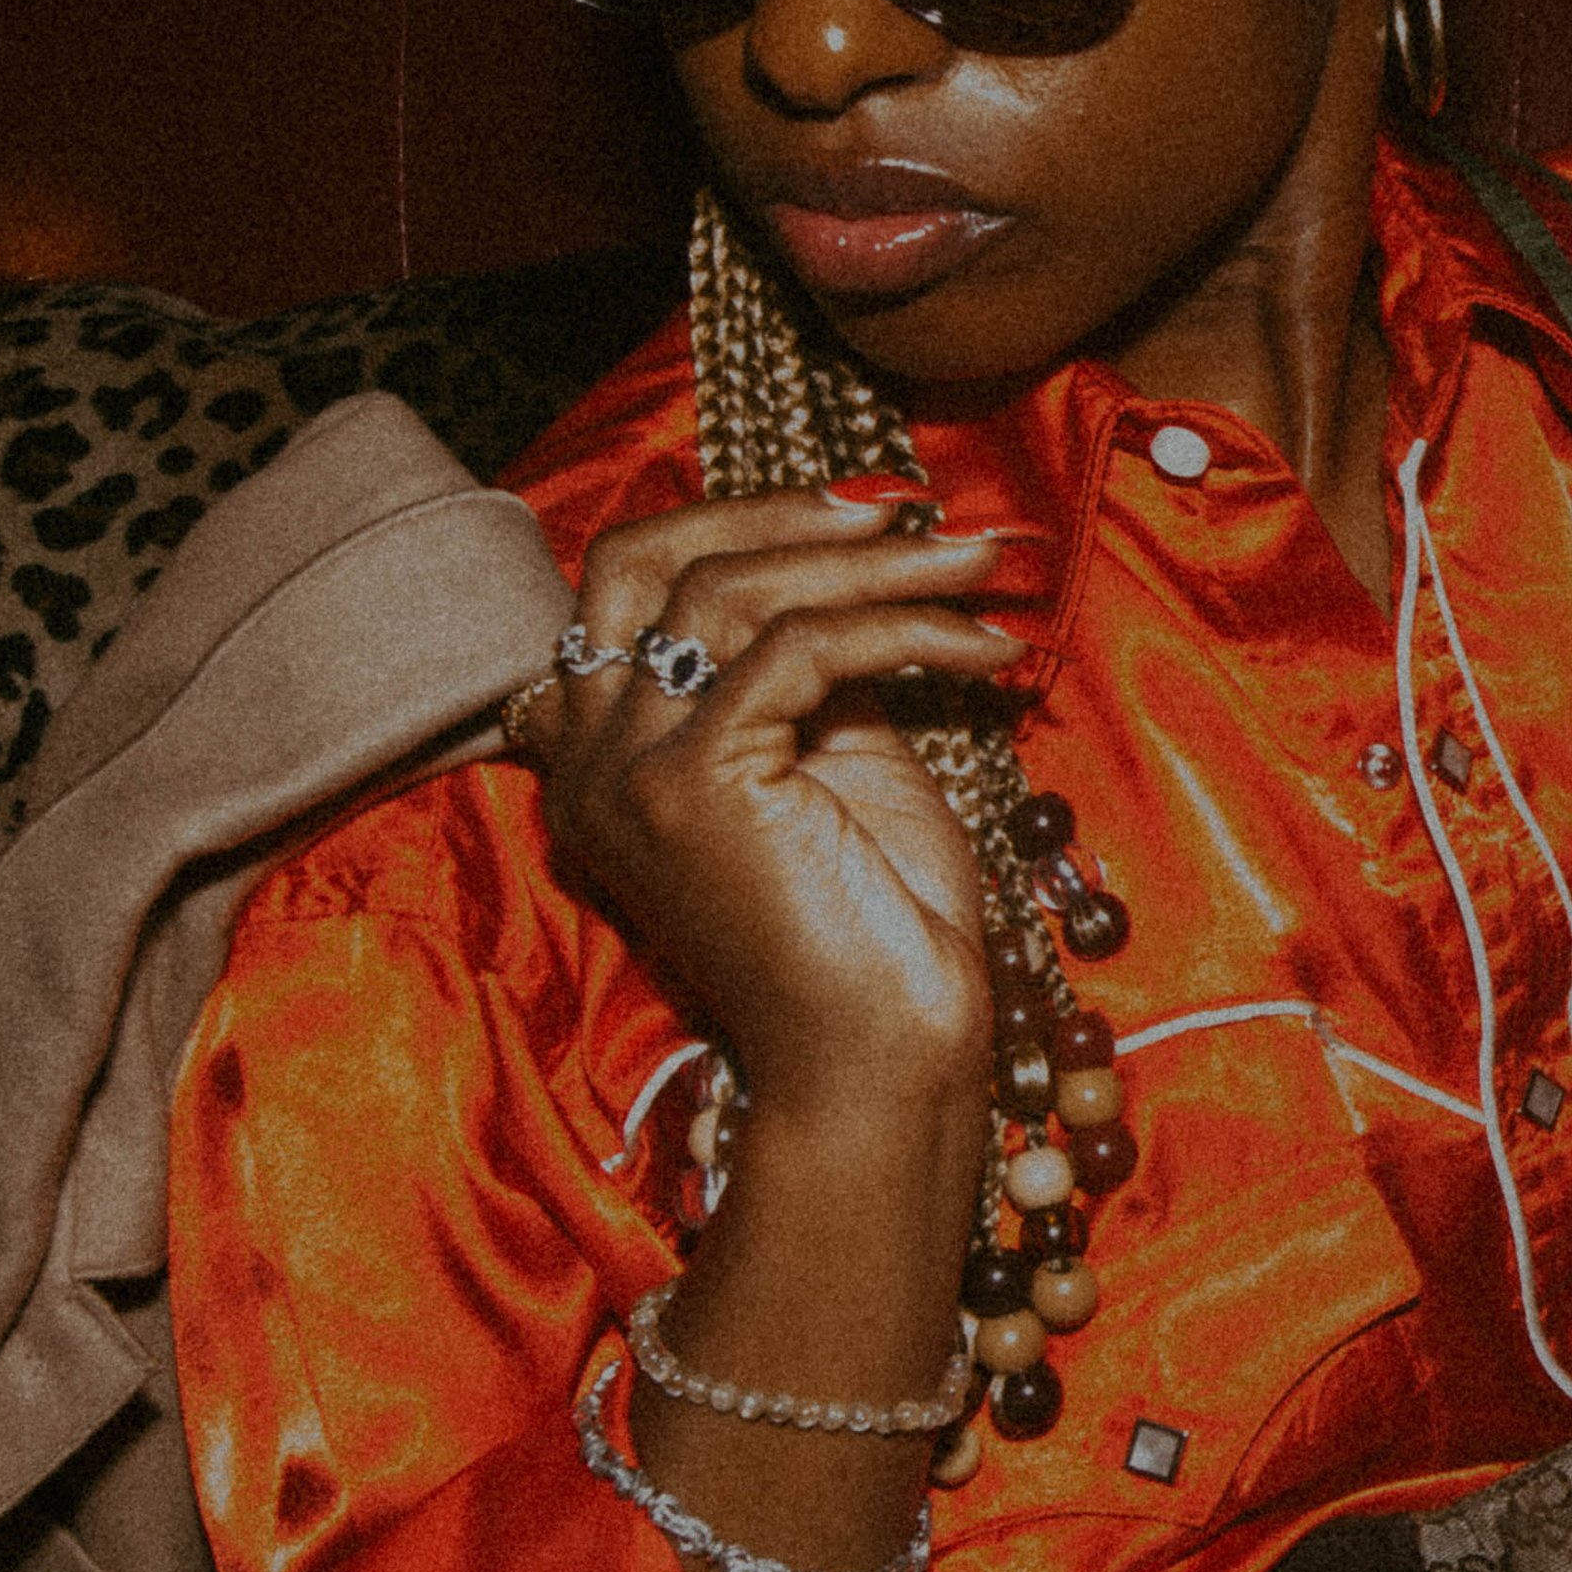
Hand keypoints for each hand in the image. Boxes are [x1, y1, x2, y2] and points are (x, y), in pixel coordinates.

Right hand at [518, 490, 1026, 1122]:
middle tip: (906, 508)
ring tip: (977, 563)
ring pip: (727, 589)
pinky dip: (901, 629)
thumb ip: (807, 664)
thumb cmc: (872, 932)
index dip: (741, 519)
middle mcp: (588, 760)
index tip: (868, 512)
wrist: (883, 1064)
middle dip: (778, 510)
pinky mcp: (692, 785)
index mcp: (603, 755)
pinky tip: (983, 651)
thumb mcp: (836, 760)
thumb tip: (851, 560)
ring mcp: (628, 772)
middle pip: (644, 558)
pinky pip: (797, 650)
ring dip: (871, 562)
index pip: (630, 579)